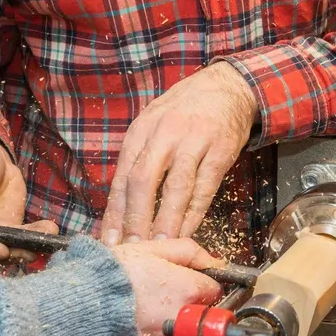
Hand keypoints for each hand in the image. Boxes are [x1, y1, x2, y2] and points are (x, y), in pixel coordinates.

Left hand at [101, 63, 258, 243]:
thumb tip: (120, 207)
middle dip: (137, 218)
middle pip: (144, 181)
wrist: (226, 88)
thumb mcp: (152, 125)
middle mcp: (164, 135)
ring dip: (167, 220)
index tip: (109, 240)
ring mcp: (193, 141)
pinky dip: (195, 212)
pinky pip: (205, 186)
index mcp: (141, 132)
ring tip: (160, 247)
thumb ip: (137, 159)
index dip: (115, 212)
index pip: (122, 177)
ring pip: (177, 187)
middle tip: (133, 248)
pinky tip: (187, 231)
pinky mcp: (220, 150)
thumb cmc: (182, 112)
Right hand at [110, 238, 223, 334]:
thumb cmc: (116, 273)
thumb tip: (212, 260)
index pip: (215, 287)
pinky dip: (154, 329)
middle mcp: (185, 316)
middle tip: (161, 286)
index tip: (188, 275)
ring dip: (170, 314)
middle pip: (200, 306)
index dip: (202, 279)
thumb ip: (188, 251)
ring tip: (145, 301)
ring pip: (181, 323)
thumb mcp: (152, 249)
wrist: (84, 304)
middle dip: (187, 297)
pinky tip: (137, 317)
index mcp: (190, 289)